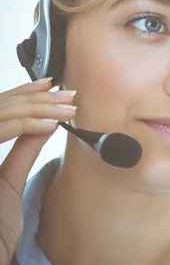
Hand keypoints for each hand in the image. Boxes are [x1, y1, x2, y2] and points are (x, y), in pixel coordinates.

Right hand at [0, 78, 76, 264]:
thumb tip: (45, 123)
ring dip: (39, 108)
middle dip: (38, 98)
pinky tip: (51, 123)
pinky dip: (27, 125)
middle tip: (69, 95)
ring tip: (68, 108)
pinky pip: (1, 132)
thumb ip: (23, 149)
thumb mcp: (8, 179)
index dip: (24, 92)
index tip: (52, 85)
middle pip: (1, 106)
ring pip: (2, 114)